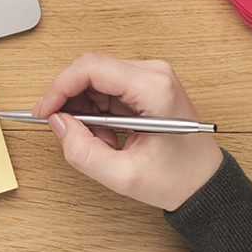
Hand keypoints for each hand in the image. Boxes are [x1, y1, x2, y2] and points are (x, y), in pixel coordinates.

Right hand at [34, 54, 221, 210]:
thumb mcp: (124, 176)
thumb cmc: (179, 178)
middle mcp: (153, 73)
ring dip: (85, 109)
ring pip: (94, 79)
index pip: (90, 68)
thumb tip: (57, 122)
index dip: (59, 87)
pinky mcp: (145, 83)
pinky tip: (108, 134)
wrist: (206, 182)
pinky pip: (105, 87)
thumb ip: (83, 151)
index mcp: (154, 88)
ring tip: (99, 140)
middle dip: (70, 101)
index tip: (44, 111)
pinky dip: (96, 111)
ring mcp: (150, 76)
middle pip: (89, 70)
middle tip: (65, 130)